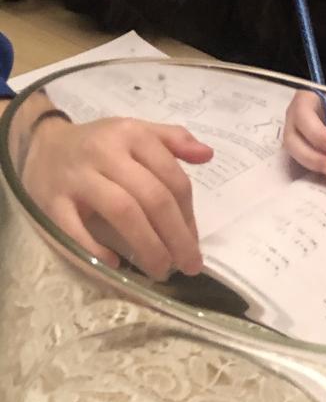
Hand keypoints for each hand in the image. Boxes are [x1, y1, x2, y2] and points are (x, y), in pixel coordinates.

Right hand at [21, 115, 212, 278]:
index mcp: (133, 135)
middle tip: (188, 265)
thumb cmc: (99, 144)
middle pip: (151, 197)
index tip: (195, 243)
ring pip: (122, 211)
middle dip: (175, 235)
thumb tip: (207, 154)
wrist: (42, 144)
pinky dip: (97, 249)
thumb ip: (174, 140)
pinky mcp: (51, 200)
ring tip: (161, 269)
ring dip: (147, 245)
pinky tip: (116, 265)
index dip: (188, 214)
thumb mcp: (137, 132)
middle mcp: (107, 153)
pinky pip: (75, 228)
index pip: (171, 177)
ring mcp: (78, 177)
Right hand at [283, 87, 325, 177]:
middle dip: (311, 157)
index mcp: (306, 99)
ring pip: (296, 155)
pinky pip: (306, 163)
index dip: (315, 133)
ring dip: (316, 166)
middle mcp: (296, 117)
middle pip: (292, 140)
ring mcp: (298, 135)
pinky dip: (322, 170)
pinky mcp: (304, 150)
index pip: (302, 116)